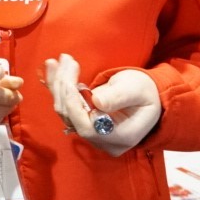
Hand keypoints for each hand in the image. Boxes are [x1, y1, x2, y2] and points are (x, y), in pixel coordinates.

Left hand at [44, 53, 160, 156]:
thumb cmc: (144, 92)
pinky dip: (58, 87)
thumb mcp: (136, 90)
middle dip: (64, 87)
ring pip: (65, 111)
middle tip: (65, 59)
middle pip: (72, 118)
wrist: (146, 96)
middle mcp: (104, 140)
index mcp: (121, 136)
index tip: (69, 82)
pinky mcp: (83, 123)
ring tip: (55, 61)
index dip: (74, 106)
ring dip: (58, 84)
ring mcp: (92, 134)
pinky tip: (53, 68)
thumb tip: (97, 102)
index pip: (88, 128)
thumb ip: (118, 97)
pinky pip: (65, 107)